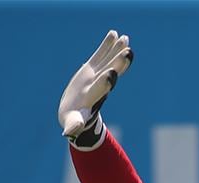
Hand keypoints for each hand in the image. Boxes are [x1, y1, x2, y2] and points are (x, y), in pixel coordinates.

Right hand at [57, 30, 132, 148]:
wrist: (77, 114)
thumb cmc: (74, 121)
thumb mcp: (72, 123)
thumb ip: (73, 126)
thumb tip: (69, 133)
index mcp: (92, 98)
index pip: (101, 89)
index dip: (106, 82)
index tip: (112, 73)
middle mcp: (98, 85)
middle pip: (109, 72)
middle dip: (118, 63)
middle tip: (129, 52)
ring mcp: (97, 75)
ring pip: (108, 61)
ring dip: (117, 50)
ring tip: (125, 38)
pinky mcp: (92, 69)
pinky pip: (101, 55)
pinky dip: (107, 45)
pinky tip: (114, 33)